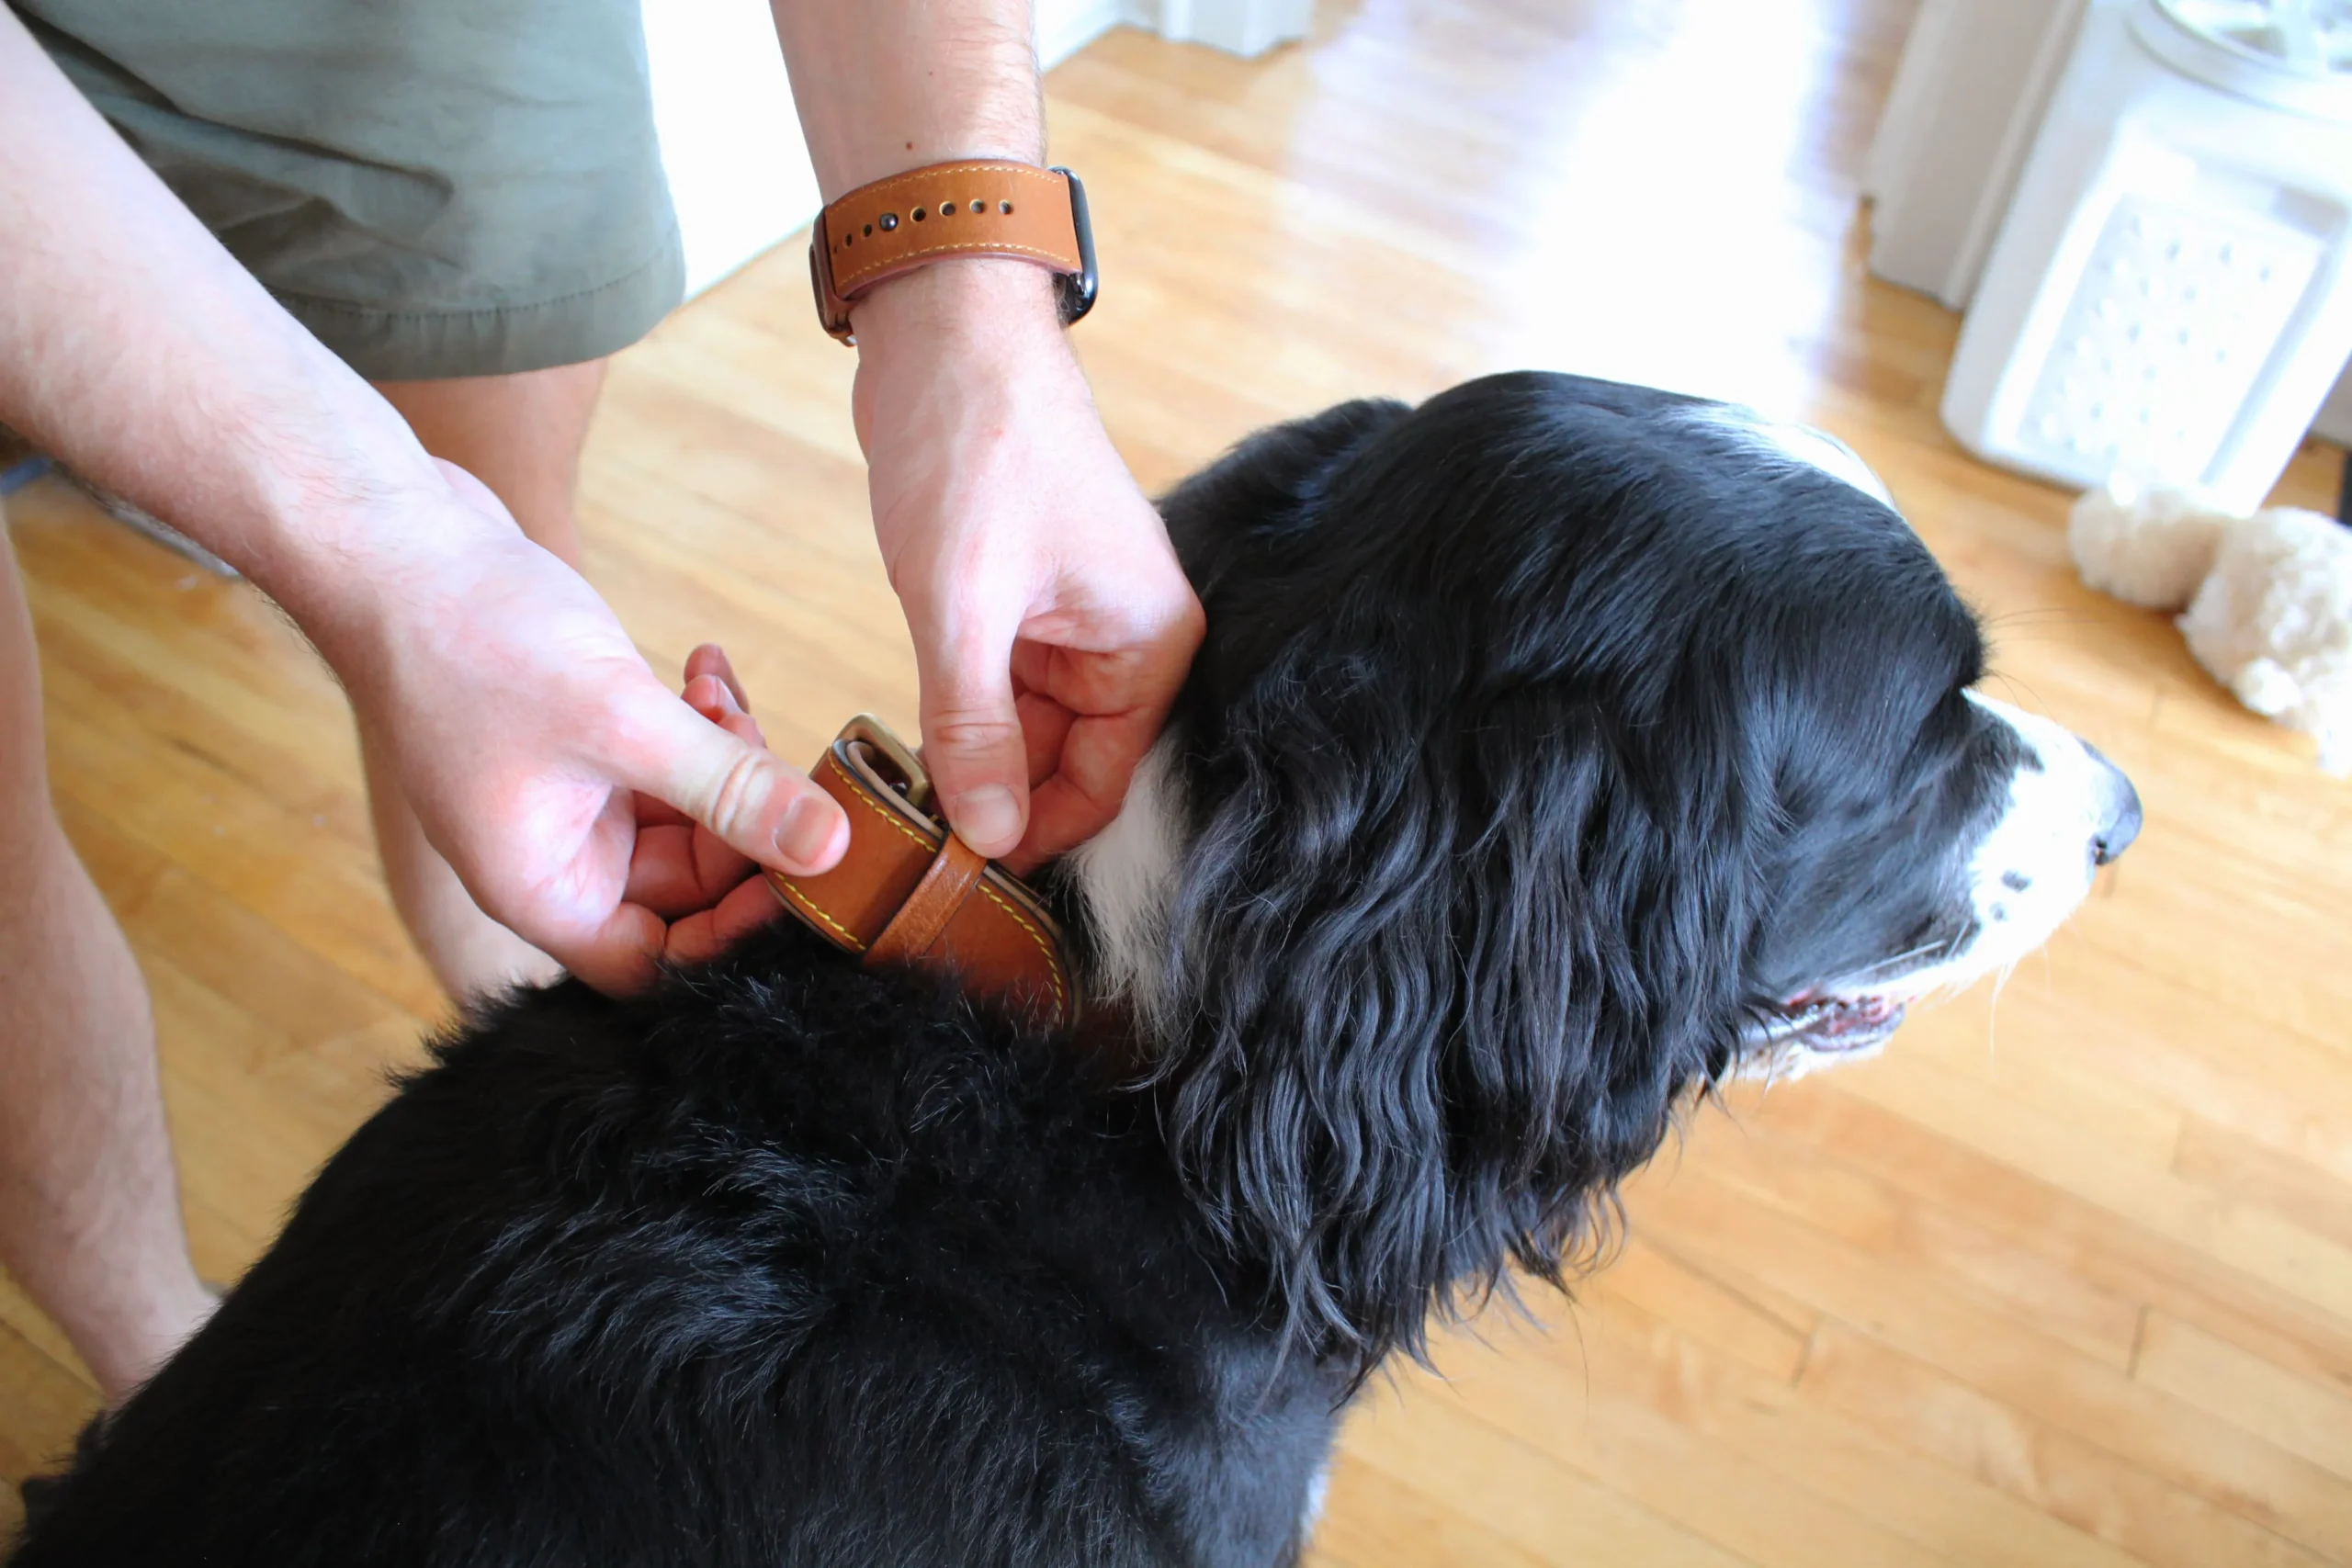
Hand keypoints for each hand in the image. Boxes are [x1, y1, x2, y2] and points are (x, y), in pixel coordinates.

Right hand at [327, 463, 846, 992]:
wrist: (388, 536)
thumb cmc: (470, 637)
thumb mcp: (623, 723)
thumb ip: (732, 792)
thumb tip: (831, 849)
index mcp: (542, 889)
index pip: (659, 961)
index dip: (735, 932)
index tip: (800, 871)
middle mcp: (550, 857)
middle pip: (686, 889)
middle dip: (744, 827)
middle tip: (776, 761)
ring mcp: (561, 798)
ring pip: (684, 816)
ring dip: (725, 760)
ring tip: (722, 695)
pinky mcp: (575, 741)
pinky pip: (661, 760)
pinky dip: (693, 721)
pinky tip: (705, 665)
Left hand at [850, 261, 1203, 872]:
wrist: (947, 330)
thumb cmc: (976, 447)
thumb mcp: (963, 607)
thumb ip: (976, 730)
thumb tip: (986, 838)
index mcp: (1151, 644)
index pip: (1104, 786)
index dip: (1031, 836)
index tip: (956, 878)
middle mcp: (1130, 640)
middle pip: (1068, 766)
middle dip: (996, 805)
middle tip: (912, 850)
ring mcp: (1079, 621)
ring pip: (1027, 732)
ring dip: (970, 762)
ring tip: (900, 803)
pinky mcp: (1029, 603)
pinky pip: (1001, 689)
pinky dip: (959, 717)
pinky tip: (907, 745)